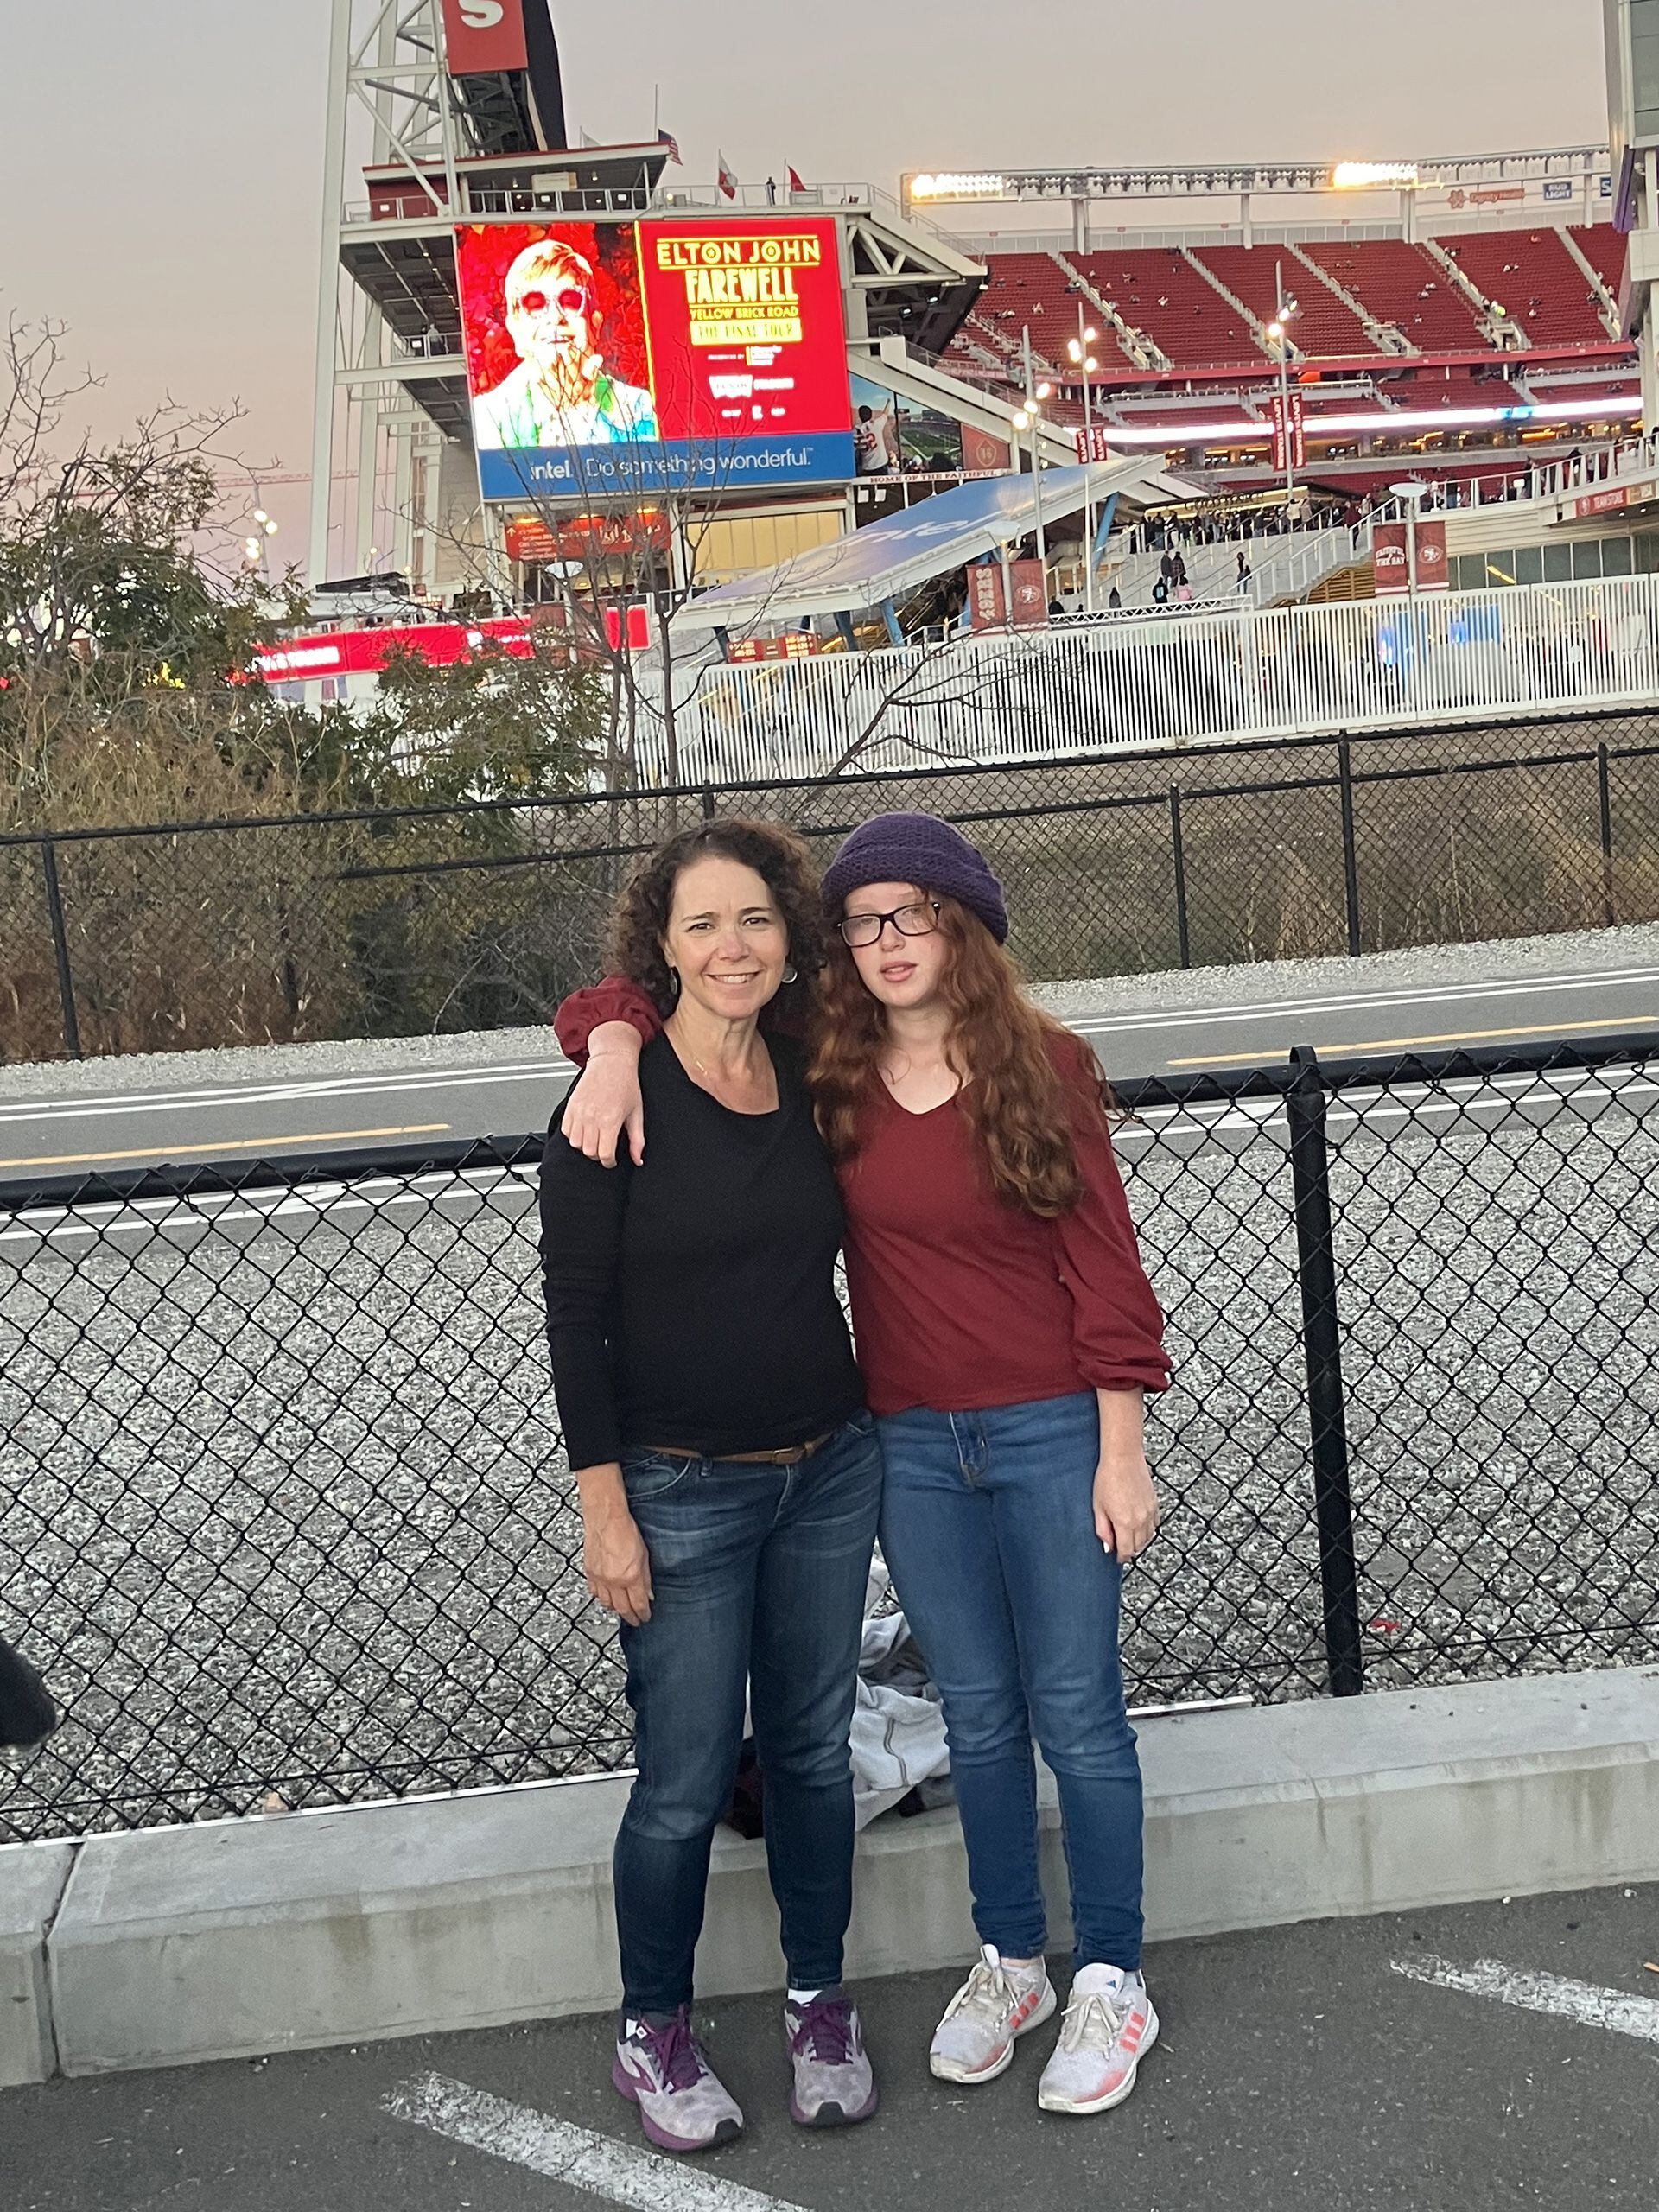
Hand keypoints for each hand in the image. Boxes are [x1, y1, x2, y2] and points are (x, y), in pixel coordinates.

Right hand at [561, 1025, 644, 1167]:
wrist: (611, 1061)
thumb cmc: (626, 1083)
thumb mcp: (637, 1113)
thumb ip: (637, 1139)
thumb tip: (638, 1159)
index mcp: (610, 1120)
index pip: (605, 1155)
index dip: (610, 1162)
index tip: (612, 1160)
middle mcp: (592, 1117)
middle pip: (589, 1152)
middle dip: (598, 1154)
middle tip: (606, 1148)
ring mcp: (578, 1112)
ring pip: (576, 1144)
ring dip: (585, 1146)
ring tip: (595, 1139)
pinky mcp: (570, 1107)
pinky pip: (566, 1131)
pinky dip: (574, 1135)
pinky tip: (585, 1130)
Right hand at [582, 1484, 653, 1625]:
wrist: (606, 1519)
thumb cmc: (627, 1531)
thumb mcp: (645, 1555)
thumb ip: (646, 1578)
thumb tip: (648, 1595)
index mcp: (631, 1576)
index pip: (638, 1604)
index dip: (643, 1614)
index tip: (645, 1617)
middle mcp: (614, 1581)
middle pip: (622, 1608)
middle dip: (630, 1617)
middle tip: (635, 1620)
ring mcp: (600, 1578)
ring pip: (607, 1604)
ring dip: (616, 1609)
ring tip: (623, 1610)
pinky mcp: (590, 1572)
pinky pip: (595, 1592)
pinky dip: (602, 1598)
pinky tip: (607, 1597)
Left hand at [1093, 1447, 1158, 1563]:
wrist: (1123, 1458)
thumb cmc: (1107, 1478)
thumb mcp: (1098, 1506)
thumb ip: (1103, 1529)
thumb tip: (1108, 1546)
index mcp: (1125, 1523)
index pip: (1126, 1551)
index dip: (1121, 1557)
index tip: (1116, 1556)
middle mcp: (1140, 1520)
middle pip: (1139, 1546)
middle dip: (1129, 1549)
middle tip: (1120, 1545)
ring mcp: (1150, 1512)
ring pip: (1149, 1537)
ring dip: (1139, 1541)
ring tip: (1128, 1536)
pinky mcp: (1154, 1503)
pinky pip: (1155, 1524)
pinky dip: (1148, 1529)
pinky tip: (1139, 1524)